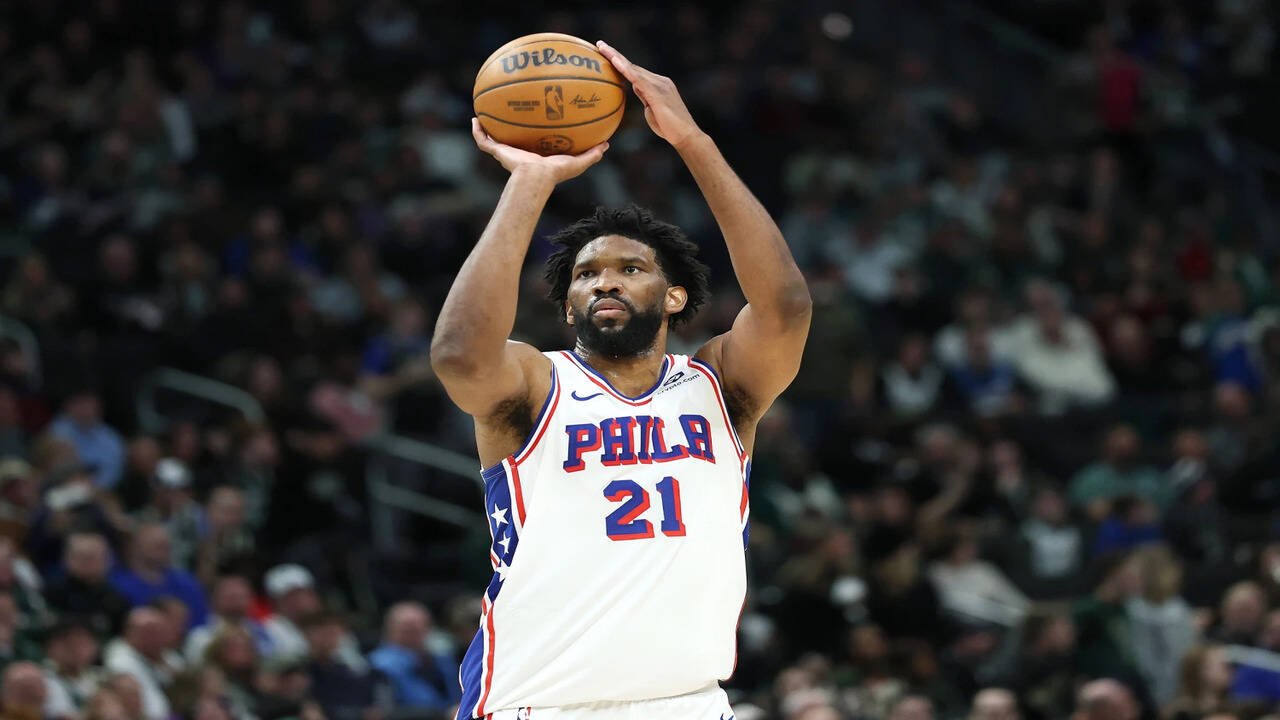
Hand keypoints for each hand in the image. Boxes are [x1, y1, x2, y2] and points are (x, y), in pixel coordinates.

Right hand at [471, 118, 606, 182]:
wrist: (536, 177)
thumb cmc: (555, 173)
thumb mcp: (578, 162)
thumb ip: (592, 154)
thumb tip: (607, 144)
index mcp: (535, 155)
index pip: (532, 142)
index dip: (532, 132)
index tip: (533, 119)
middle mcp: (519, 153)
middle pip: (511, 139)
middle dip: (508, 127)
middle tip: (509, 110)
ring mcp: (506, 152)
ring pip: (493, 138)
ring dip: (488, 127)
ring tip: (484, 111)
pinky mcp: (498, 152)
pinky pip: (483, 140)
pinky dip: (477, 131)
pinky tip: (474, 119)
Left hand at [595, 41, 703, 148]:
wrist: (687, 136)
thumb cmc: (670, 129)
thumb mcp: (653, 110)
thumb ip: (645, 97)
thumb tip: (635, 88)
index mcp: (658, 84)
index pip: (635, 71)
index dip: (621, 62)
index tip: (606, 54)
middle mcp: (660, 81)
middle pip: (633, 66)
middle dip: (615, 54)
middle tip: (599, 44)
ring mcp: (660, 85)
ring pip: (634, 69)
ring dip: (616, 57)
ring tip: (602, 48)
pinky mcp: (658, 93)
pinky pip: (638, 78)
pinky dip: (625, 69)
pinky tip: (614, 61)